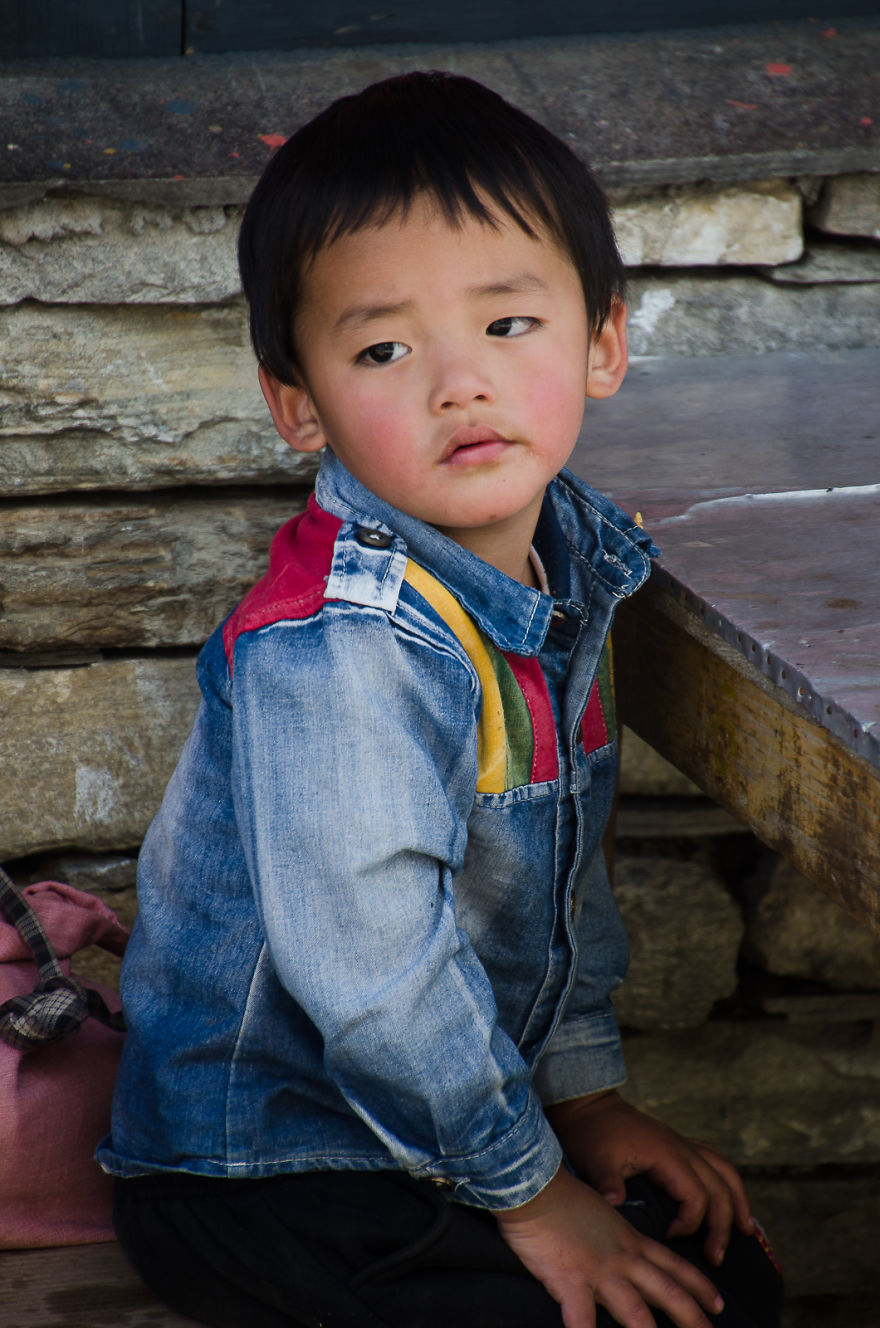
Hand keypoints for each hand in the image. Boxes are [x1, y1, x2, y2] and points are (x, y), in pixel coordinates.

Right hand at [494, 1166, 723, 1327]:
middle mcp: (621, 1257)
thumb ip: (613, 1234)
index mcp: (629, 1239)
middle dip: (693, 1317)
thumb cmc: (560, 1196)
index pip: (673, 1265)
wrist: (534, 1182)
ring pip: (636, 1312)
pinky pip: (582, 1320)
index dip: (699, 1286)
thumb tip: (620, 1249)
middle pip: (666, 1291)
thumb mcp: (599, 1213)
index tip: (719, 1303)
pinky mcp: (570, 1280)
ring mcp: (598, 1271)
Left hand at [546, 1092, 753, 1266]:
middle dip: (723, 1225)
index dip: (690, 1224)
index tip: (670, 1237)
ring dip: (738, 1201)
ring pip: (725, 1171)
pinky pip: (714, 1160)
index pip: (697, 1196)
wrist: (588, 1106)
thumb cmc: (592, 1133)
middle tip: (716, 1258)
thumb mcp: (595, 1160)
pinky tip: (729, 1197)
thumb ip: (608, 1183)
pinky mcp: (678, 1144)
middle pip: (720, 1188)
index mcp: (667, 1154)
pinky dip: (727, 1180)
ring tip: (747, 1231)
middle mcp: (682, 1148)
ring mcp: (682, 1144)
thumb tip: (615, 1205)